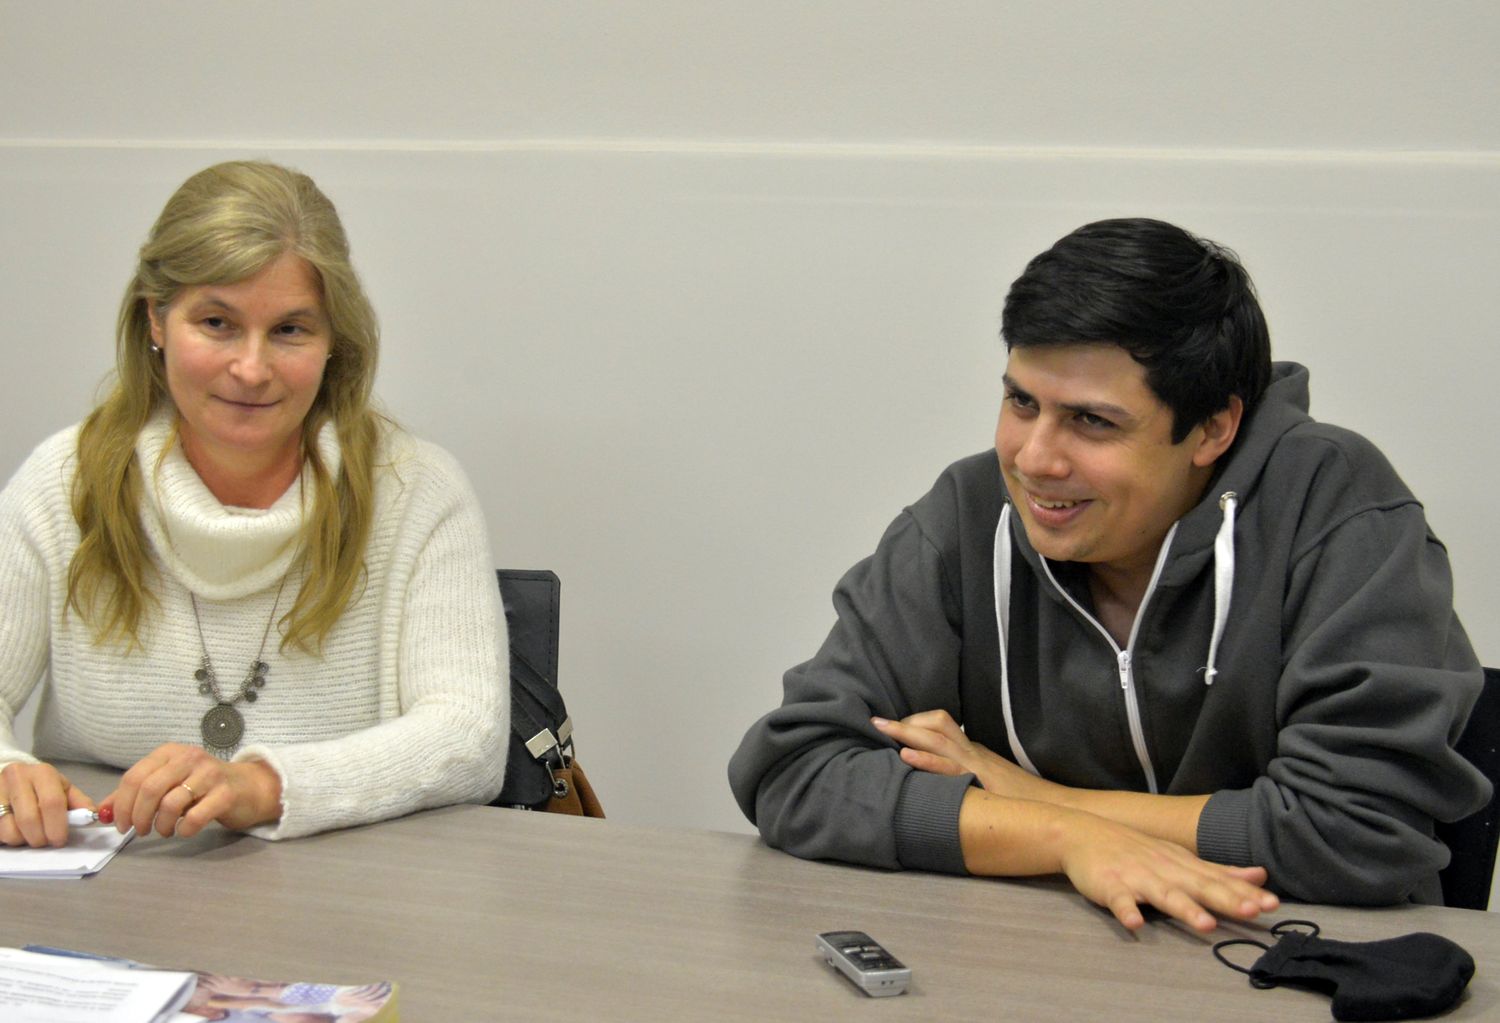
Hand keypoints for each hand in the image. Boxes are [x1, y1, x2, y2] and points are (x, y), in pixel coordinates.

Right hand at [0, 761, 94, 847]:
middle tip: (47, 842)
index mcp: (42, 773)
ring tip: (31, 835)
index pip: (52, 803)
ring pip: (10, 829)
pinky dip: (10, 839)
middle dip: (41, 838)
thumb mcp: (62, 788)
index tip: (60, 840)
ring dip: (24, 840)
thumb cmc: (40, 785)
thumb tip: (91, 817)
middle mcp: (17, 778)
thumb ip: (78, 802)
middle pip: (29, 818)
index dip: (57, 826)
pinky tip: (17, 832)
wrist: (11, 776)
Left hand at [104, 743, 282, 838]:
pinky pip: (195, 817)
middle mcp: (189, 758)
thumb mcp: (168, 783)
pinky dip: (184, 829)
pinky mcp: (225, 794)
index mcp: (170, 752)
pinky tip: (185, 830)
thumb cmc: (203, 787)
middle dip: (138, 817)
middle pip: (150, 789)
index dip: (122, 804)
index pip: (134, 776)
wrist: (249, 787)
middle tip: (139, 832)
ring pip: (170, 803)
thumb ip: (136, 794)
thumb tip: (104, 812)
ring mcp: (209, 774)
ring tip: (165, 831)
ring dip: (161, 825)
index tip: (120, 824)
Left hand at [874, 710, 1060, 801]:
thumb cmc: (1021, 800)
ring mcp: (976, 765)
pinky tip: (905, 757)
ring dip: (906, 732)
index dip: (914, 723)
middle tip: (875, 722)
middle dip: (903, 722)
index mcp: (972, 750)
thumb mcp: (989, 780)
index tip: (892, 726)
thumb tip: (939, 777)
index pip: (941, 726)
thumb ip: (967, 774)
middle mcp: (972, 752)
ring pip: (938, 738)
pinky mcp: (979, 781)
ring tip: (882, 729)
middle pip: (935, 725)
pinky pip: (948, 766)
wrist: (1054, 809)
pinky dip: (925, 759)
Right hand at [1055, 809, 1277, 932]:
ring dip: (1184, 908)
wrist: (1083, 833)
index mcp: (1183, 866)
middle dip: (1226, 899)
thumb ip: (1219, 871)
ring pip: (1164, 894)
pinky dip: (1126, 911)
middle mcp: (1165, 870)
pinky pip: (1119, 901)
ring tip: (1205, 925)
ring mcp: (1137, 877)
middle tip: (1253, 911)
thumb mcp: (1181, 858)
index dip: (1245, 893)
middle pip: (1199, 887)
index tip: (1272, 904)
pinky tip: (1135, 924)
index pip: (1219, 880)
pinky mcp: (1110, 885)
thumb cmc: (1136, 850)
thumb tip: (1261, 876)